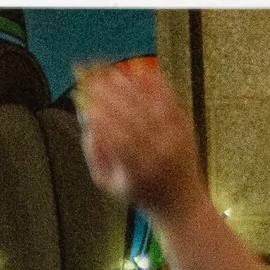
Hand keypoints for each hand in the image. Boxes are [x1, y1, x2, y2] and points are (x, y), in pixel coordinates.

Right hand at [74, 60, 205, 222]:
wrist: (180, 200)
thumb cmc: (138, 192)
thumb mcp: (108, 184)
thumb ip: (94, 154)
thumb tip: (87, 122)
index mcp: (136, 170)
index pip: (115, 136)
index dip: (99, 115)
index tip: (83, 99)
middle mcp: (158, 152)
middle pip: (131, 115)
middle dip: (107, 93)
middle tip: (89, 76)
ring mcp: (175, 138)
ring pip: (148, 103)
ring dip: (126, 83)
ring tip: (107, 69)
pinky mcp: (186, 126)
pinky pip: (168, 99)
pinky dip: (153, 84)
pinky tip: (138, 71)